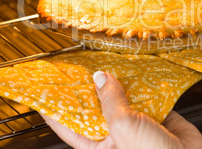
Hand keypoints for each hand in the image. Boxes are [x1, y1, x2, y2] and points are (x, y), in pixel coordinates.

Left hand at [40, 72, 201, 148]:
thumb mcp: (123, 127)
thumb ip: (110, 101)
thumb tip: (100, 77)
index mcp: (97, 144)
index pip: (67, 122)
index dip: (56, 103)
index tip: (47, 84)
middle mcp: (112, 132)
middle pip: (95, 104)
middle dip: (89, 84)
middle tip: (80, 64)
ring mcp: (133, 122)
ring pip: (119, 96)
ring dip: (116, 80)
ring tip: (105, 61)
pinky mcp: (154, 113)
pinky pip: (143, 93)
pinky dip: (140, 80)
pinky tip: (133, 68)